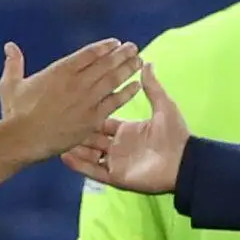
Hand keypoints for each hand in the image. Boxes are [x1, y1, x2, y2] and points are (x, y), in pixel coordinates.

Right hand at [0, 39, 138, 164]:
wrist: (22, 140)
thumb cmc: (14, 114)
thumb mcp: (10, 85)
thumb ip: (14, 64)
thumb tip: (9, 46)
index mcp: (60, 71)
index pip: (89, 53)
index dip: (104, 47)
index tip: (115, 43)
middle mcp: (77, 82)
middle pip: (105, 63)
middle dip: (121, 54)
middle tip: (134, 47)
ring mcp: (86, 100)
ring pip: (113, 80)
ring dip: (128, 68)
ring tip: (139, 60)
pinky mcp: (91, 119)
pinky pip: (115, 102)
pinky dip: (127, 92)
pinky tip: (137, 85)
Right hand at [65, 61, 186, 193]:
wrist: (183, 162)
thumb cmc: (175, 135)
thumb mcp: (163, 106)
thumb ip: (152, 87)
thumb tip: (147, 63)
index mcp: (127, 130)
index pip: (102, 122)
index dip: (89, 115)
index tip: (74, 105)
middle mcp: (119, 146)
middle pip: (92, 138)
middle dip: (77, 130)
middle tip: (59, 121)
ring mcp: (116, 162)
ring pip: (89, 155)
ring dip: (74, 147)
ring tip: (57, 137)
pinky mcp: (116, 176)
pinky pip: (94, 171)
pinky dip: (79, 165)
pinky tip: (64, 155)